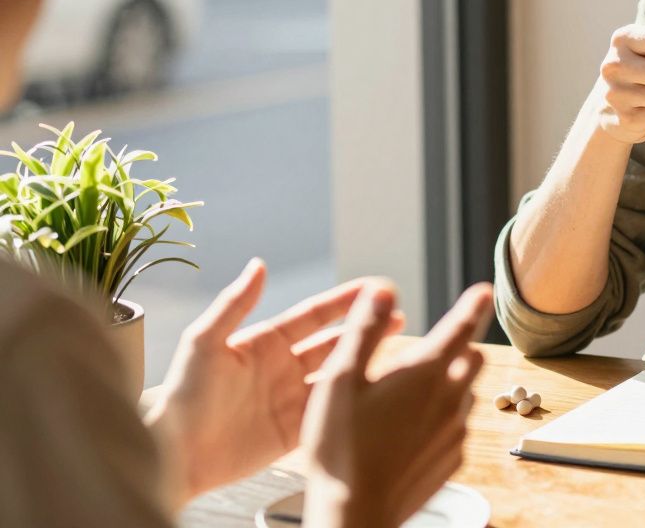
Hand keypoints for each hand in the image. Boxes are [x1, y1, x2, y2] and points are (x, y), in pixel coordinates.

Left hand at [144, 259, 403, 504]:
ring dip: (365, 364)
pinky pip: (332, 412)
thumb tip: (259, 264)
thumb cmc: (182, 396)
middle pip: (335, 343)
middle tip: (397, 316)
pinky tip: (377, 395)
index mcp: (266, 342)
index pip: (315, 315)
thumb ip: (236, 303)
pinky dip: (355, 402)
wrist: (174, 453)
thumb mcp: (206, 341)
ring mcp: (291, 399)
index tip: (374, 288)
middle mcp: (283, 368)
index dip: (345, 301)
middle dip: (366, 329)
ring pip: (339, 376)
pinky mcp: (294, 431)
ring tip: (399, 353)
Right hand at [301, 281, 492, 527]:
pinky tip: (410, 430)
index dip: (474, 305)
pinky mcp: (452, 460)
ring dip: (450, 384)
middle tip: (433, 349)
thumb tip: (381, 289)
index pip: (462, 327)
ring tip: (412, 394)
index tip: (484, 291)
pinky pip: (458, 426)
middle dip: (461, 346)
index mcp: (425, 374)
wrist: (355, 515)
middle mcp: (450, 400)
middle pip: (473, 359)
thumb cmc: (341, 450)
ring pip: (466, 393)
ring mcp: (455, 432)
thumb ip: (364, 331)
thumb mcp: (340, 380)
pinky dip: (443, 418)